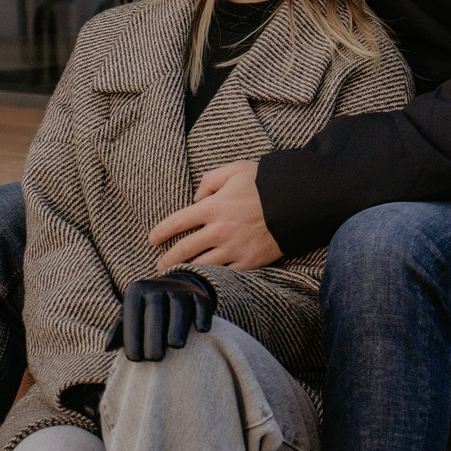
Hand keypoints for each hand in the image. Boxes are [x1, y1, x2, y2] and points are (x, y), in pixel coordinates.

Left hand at [110, 269, 216, 361]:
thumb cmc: (147, 309)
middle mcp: (157, 286)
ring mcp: (180, 289)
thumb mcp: (131, 314)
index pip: (132, 314)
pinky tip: (201, 330)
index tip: (135, 359)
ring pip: (178, 306)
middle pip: (155, 311)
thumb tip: (108, 348)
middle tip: (154, 359)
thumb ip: (119, 330)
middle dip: (154, 335)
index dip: (132, 337)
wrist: (176, 286)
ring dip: (177, 326)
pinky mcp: (199, 295)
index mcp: (136, 291)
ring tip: (175, 346)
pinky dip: (202, 316)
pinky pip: (201, 304)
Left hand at [149, 160, 280, 271]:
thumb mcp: (235, 170)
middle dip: (167, 259)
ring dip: (186, 272)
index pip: (177, 222)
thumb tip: (197, 197)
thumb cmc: (266, 183)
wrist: (298, 202)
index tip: (152, 239)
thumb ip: (210, 180)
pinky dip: (214, 278)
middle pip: (184, 250)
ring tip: (177, 277)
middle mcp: (219, 230)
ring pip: (202, 266)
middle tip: (158, 266)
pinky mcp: (249, 262)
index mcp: (213, 207)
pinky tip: (205, 281)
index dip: (161, 232)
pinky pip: (226, 274)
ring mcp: (234, 249)